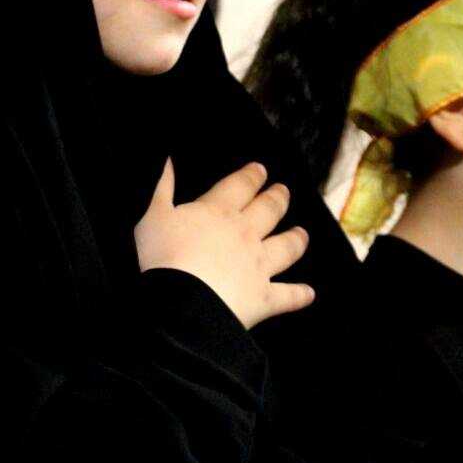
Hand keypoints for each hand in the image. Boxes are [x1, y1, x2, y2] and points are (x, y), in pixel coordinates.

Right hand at [134, 158, 314, 328]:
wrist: (182, 303)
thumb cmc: (163, 258)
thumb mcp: (153, 216)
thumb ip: (161, 186)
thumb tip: (165, 159)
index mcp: (219, 212)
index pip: (240, 187)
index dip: (251, 176)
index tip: (261, 170)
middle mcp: (245, 234)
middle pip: (268, 211)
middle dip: (277, 199)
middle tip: (283, 191)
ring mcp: (259, 265)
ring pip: (285, 247)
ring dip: (296, 239)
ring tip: (302, 233)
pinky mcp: (264, 297)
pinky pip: (288, 295)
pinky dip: (299, 295)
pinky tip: (309, 294)